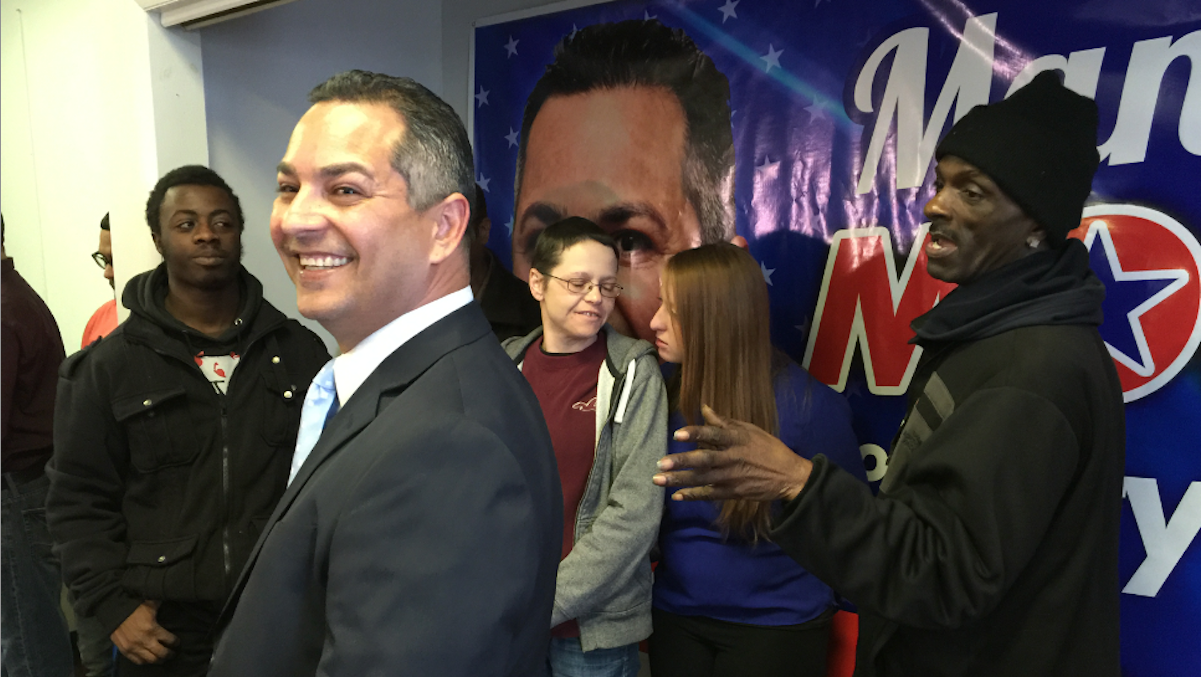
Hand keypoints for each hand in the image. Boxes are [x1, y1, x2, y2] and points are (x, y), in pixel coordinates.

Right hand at [110, 601, 176, 664]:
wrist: (115, 610)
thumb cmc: (135, 605)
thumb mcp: (152, 604)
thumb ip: (162, 607)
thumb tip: (170, 602)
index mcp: (153, 629)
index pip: (170, 640)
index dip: (175, 642)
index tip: (177, 642)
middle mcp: (144, 641)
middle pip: (162, 653)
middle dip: (169, 654)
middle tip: (172, 653)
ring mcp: (134, 647)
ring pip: (150, 660)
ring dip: (158, 660)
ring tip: (162, 658)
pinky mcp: (125, 650)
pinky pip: (137, 660)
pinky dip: (145, 661)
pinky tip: (148, 659)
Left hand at [652, 405, 812, 501]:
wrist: (789, 475)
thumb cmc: (768, 448)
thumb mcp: (749, 430)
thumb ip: (724, 422)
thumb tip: (704, 408)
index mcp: (737, 439)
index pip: (714, 435)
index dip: (696, 434)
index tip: (677, 434)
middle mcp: (733, 458)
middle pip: (704, 460)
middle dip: (682, 462)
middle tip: (660, 464)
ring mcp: (732, 477)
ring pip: (703, 479)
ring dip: (680, 480)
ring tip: (658, 480)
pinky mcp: (733, 492)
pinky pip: (710, 494)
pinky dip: (693, 495)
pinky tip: (677, 496)